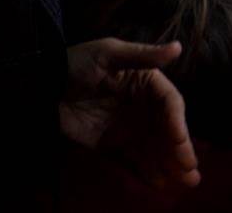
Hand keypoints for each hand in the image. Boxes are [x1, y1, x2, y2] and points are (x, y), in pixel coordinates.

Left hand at [60, 38, 199, 188]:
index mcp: (147, 82)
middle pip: (167, 130)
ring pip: (155, 148)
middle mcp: (143, 107)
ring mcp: (129, 127)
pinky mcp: (112, 145)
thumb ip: (143, 54)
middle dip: (180, 150)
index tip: (180, 142)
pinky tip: (157, 183)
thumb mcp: (109, 53)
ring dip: (170, 165)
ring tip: (184, 183)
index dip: (177, 123)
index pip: (170, 104)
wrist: (40, 86)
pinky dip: (145, 172)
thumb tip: (178, 47)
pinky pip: (133, 160)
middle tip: (190, 171)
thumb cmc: (77, 63)